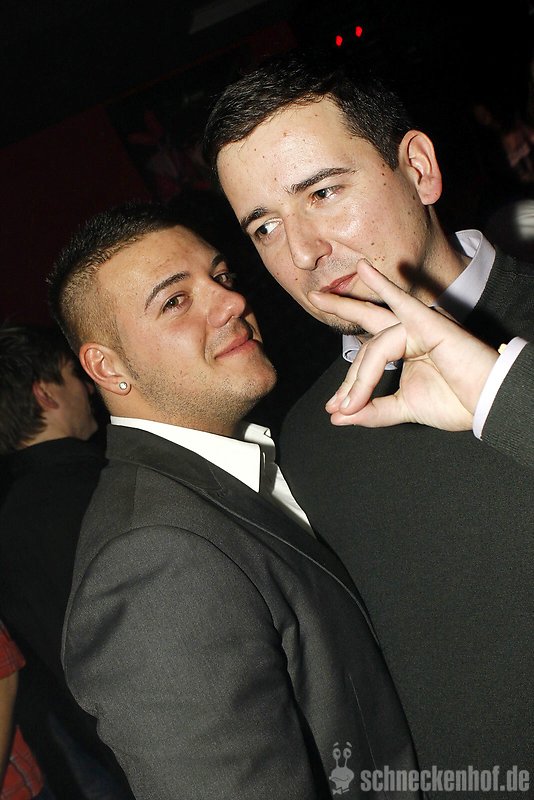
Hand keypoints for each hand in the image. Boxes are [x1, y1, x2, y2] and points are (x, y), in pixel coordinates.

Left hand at [308, 260, 498, 430]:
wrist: (488, 405)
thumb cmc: (458, 402)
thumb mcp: (404, 408)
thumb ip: (373, 410)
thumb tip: (338, 416)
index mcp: (408, 349)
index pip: (368, 356)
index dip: (349, 383)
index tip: (336, 408)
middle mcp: (412, 332)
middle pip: (370, 316)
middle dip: (341, 307)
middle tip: (315, 297)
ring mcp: (421, 326)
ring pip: (376, 346)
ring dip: (359, 377)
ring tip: (348, 401)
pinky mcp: (431, 324)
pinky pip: (402, 304)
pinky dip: (383, 285)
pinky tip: (364, 268)